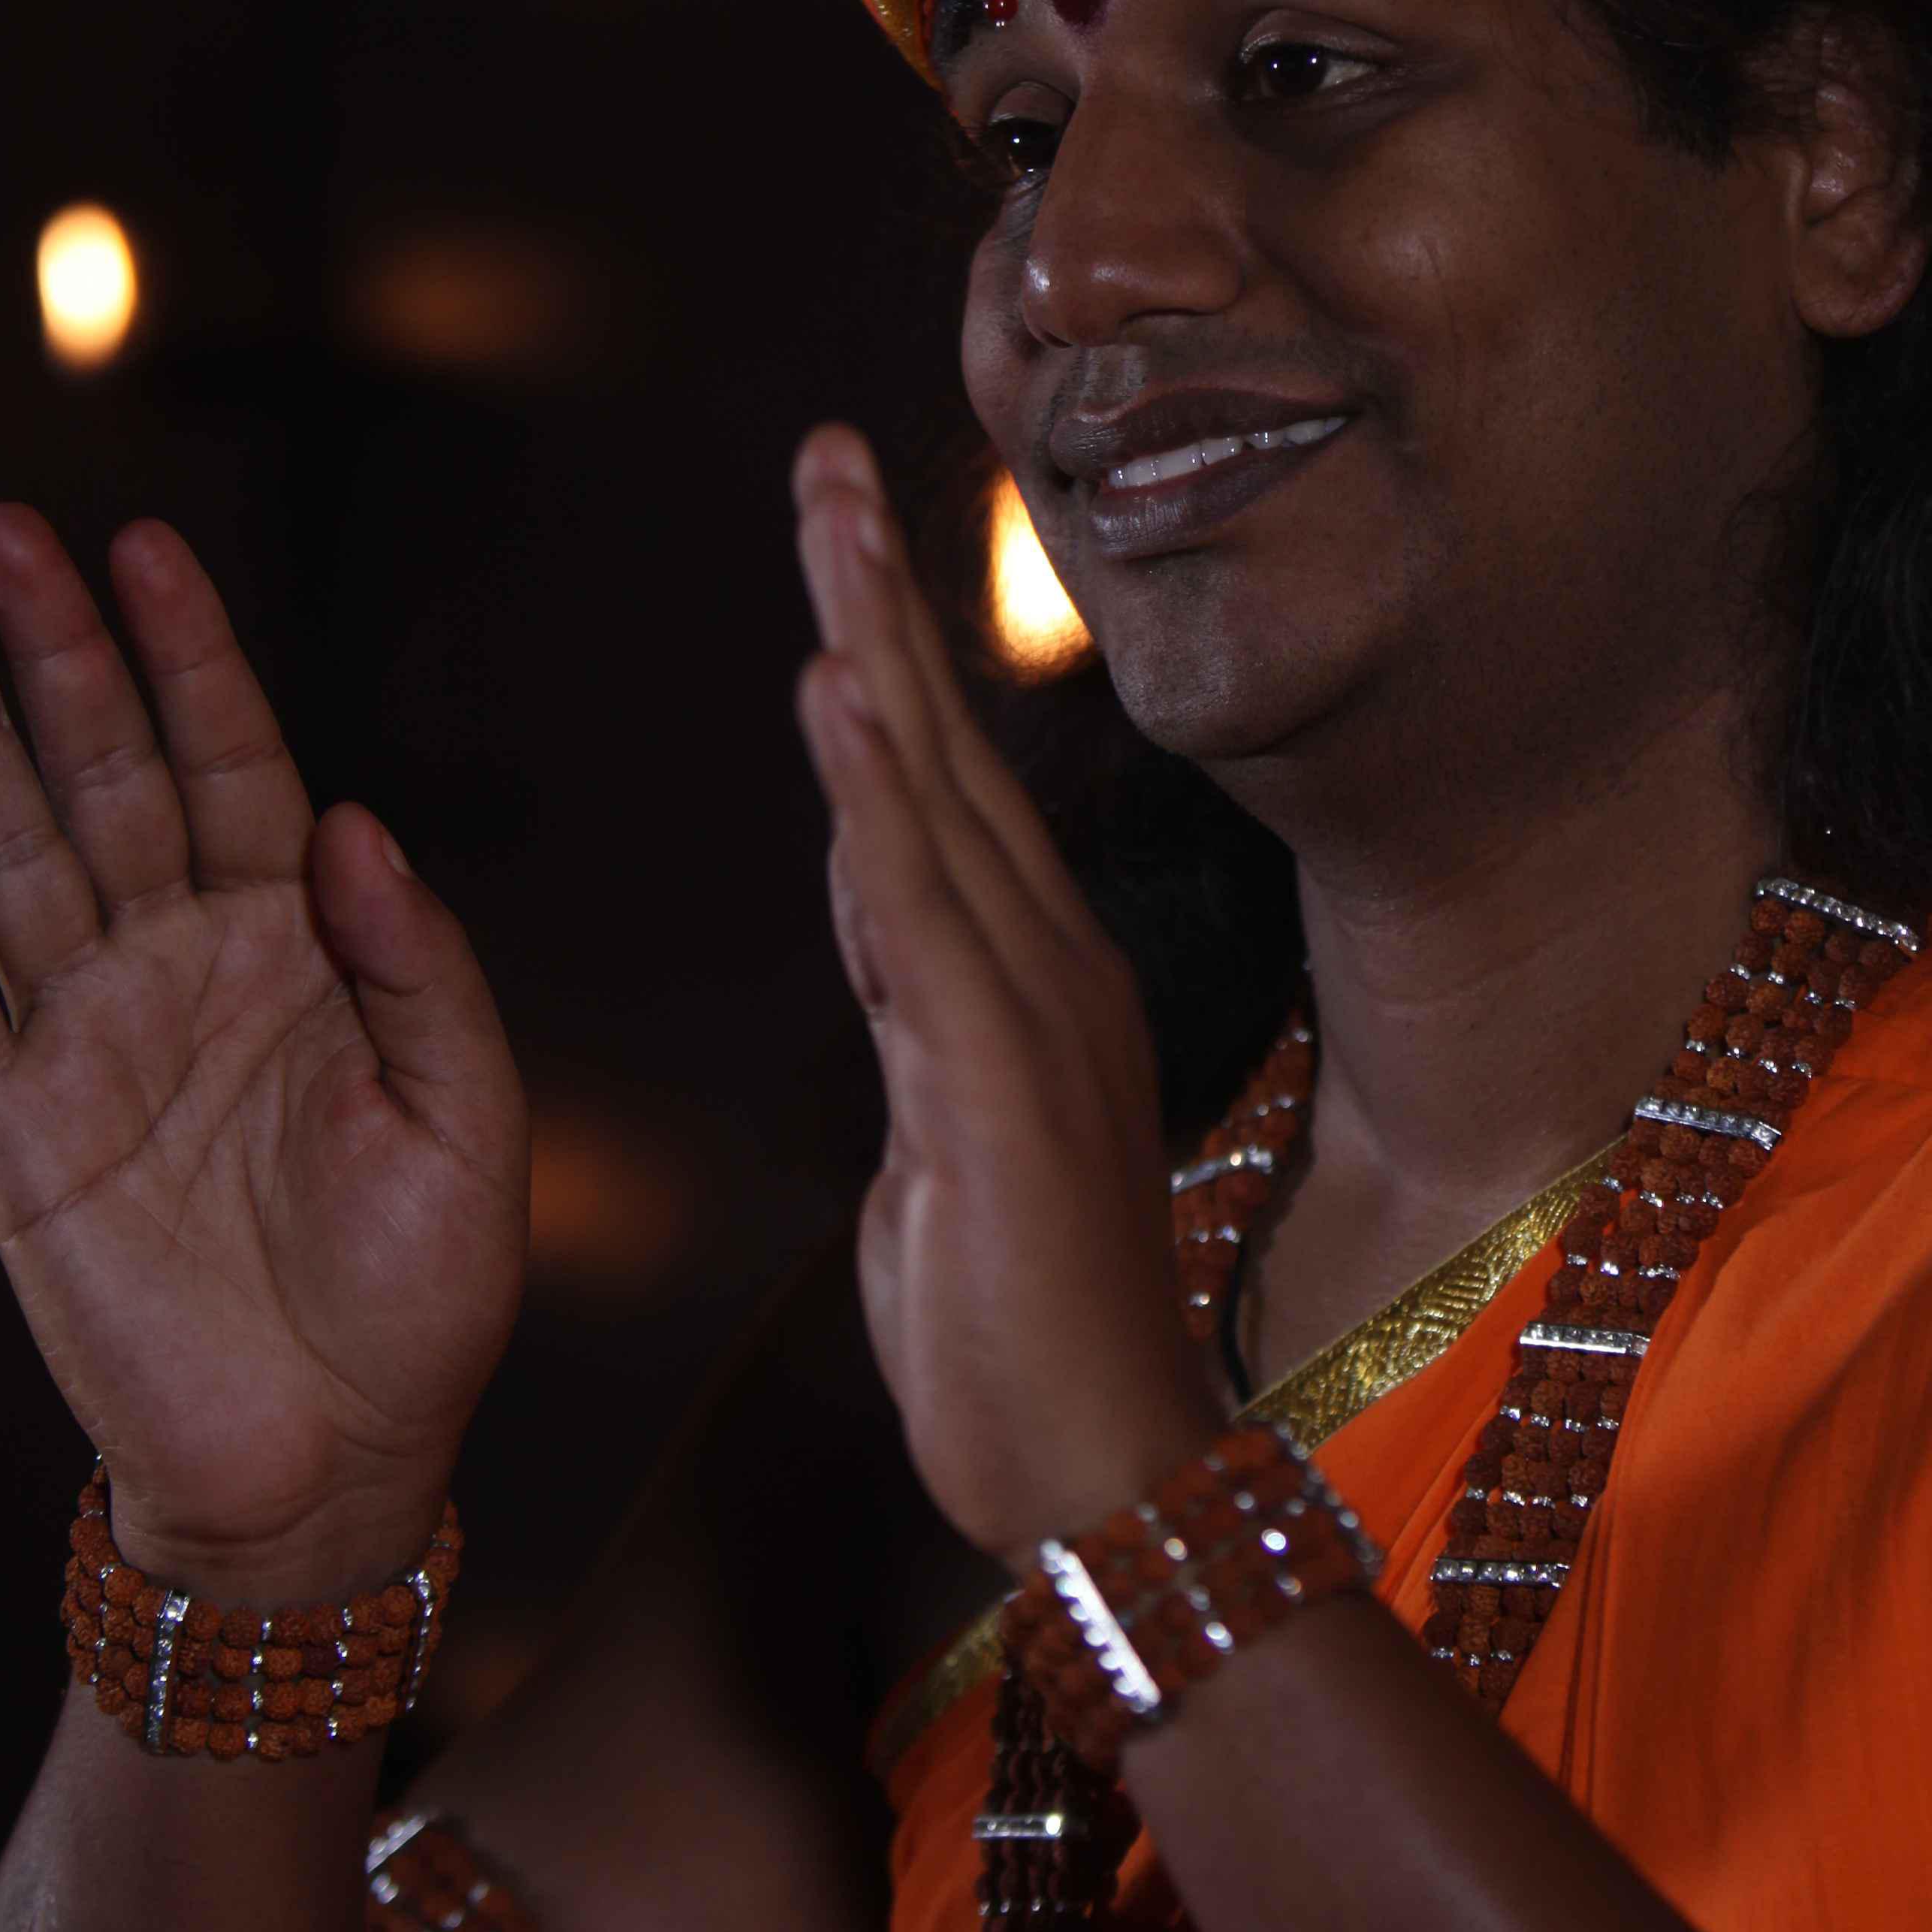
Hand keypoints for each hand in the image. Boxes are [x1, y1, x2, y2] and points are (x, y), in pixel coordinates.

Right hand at [0, 507, 529, 1593]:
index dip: (189, 658)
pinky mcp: (10, 1132)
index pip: (234, 764)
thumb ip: (419, 968)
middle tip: (3, 539)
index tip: (146, 550)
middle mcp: (181, 968)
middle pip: (106, 778)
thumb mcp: (470, 1122)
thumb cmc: (423, 1298)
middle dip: (56, 658)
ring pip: (9, 853)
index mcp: (300, 948)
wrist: (332, 1464)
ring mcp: (85, 1040)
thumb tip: (351, 822)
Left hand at [790, 428, 1224, 1570]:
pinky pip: (920, 911)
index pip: (940, 788)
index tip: (842, 534)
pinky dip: (876, 792)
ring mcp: (1028, 1015)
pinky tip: (837, 685)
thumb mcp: (949, 1153)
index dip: (887, 653)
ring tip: (824, 511)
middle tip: (823, 455)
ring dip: (873, 639)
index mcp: (1031, 985)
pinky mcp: (998, 1079)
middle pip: (942, 748)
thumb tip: (892, 952)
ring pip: (933, 793)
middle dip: (877, 591)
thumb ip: (924, 1037)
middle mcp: (1045, 969)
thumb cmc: (1026, 1341)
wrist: (1108, 1477)